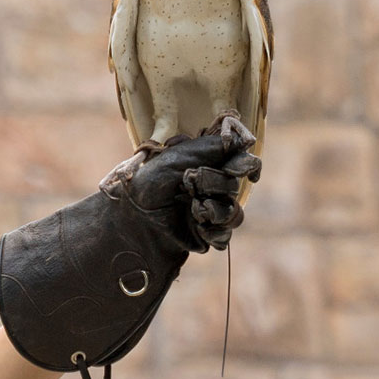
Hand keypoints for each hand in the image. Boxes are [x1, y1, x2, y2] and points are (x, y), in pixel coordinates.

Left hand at [122, 134, 260, 251]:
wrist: (131, 214)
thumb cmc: (149, 181)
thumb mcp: (177, 157)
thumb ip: (210, 148)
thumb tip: (240, 140)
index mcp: (209, 165)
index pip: (242, 163)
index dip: (247, 165)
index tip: (242, 169)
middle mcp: (213, 188)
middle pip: (235, 186)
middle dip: (215, 183)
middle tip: (190, 183)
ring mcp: (211, 213)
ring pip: (235, 215)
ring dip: (217, 209)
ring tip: (194, 207)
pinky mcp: (206, 235)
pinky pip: (225, 237)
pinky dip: (215, 233)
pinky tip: (200, 227)